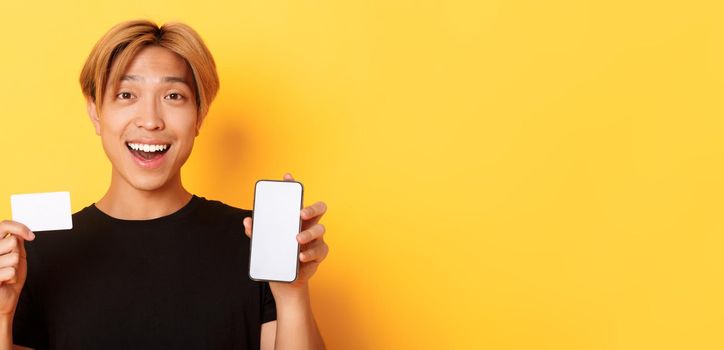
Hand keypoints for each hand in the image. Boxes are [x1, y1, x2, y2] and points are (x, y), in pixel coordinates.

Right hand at [0, 220, 34, 315]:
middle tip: (10, 264)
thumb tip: (20, 231)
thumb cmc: (9, 277)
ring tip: (7, 274)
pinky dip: (13, 277)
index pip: (3, 226)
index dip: (19, 228)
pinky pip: (10, 271)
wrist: (5, 298)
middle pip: (12, 242)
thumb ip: (16, 241)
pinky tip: (5, 281)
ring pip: (13, 257)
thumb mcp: (16, 255)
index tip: (31, 236)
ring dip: (15, 268)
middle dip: (17, 254)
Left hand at [243, 173, 328, 294]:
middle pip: (319, 209)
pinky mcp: (319, 254)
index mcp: (296, 218)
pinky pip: (319, 251)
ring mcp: (316, 239)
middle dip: (311, 208)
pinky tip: (301, 257)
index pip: (296, 198)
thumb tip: (247, 221)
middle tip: (300, 213)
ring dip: (309, 233)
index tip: (287, 177)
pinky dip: (310, 253)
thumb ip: (257, 233)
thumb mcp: (265, 244)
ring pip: (320, 230)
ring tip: (297, 239)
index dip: (293, 186)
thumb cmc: (277, 256)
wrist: (286, 282)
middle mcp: (309, 225)